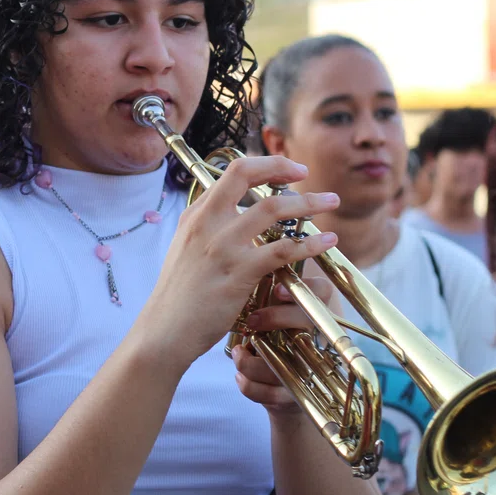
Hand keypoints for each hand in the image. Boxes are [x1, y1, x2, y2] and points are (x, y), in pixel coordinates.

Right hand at [139, 156, 340, 370]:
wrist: (165, 329)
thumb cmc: (179, 296)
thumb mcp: (186, 249)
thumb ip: (209, 228)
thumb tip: (236, 215)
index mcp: (195, 215)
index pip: (232, 172)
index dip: (265, 164)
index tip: (288, 170)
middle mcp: (206, 223)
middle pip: (249, 177)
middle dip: (284, 169)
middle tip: (308, 174)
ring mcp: (222, 246)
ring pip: (272, 209)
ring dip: (307, 202)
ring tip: (330, 201)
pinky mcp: (238, 272)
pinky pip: (283, 250)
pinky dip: (310, 243)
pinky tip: (327, 241)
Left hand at [232, 276, 340, 414]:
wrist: (278, 389)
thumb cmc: (269, 338)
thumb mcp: (269, 311)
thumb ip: (260, 289)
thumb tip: (240, 262)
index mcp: (311, 312)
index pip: (321, 291)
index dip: (303, 289)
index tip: (277, 290)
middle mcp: (316, 338)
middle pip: (307, 321)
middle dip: (277, 319)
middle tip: (252, 321)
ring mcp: (307, 370)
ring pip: (283, 362)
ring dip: (251, 361)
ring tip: (238, 353)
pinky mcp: (293, 398)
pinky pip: (270, 393)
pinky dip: (248, 384)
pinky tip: (238, 376)